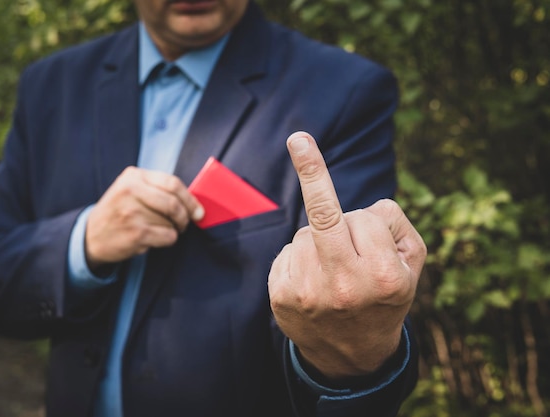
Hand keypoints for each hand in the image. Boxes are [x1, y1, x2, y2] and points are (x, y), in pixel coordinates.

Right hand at [85, 166, 203, 270]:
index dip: (190, 199)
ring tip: (160, 230)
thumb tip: (195, 201)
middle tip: (184, 224)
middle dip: (185, 217)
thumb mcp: (130, 189)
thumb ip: (157, 188)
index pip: (173, 183)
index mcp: (133, 176)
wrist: (91, 235)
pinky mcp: (135, 233)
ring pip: (172, 221)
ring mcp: (132, 212)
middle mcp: (131, 190)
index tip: (198, 211)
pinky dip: (168, 240)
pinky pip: (168, 236)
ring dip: (173, 229)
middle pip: (174, 203)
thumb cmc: (119, 211)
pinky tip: (154, 238)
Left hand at [268, 132, 425, 378]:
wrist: (352, 356)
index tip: (356, 200)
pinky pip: (288, 251)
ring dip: (319, 240)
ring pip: (306, 233)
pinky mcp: (281, 297)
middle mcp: (345, 286)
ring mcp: (308, 293)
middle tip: (299, 138)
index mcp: (383, 277)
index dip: (369, 222)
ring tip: (333, 273)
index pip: (366, 217)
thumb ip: (396, 225)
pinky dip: (300, 256)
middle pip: (325, 214)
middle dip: (313, 171)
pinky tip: (312, 281)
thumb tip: (357, 205)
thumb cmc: (385, 298)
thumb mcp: (411, 266)